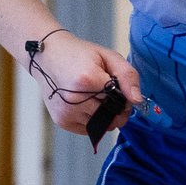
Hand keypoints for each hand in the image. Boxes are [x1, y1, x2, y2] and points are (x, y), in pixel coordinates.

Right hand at [28, 31, 143, 137]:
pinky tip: (85, 104)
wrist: (48, 56)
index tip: (120, 89)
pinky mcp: (62, 121)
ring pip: (101, 126)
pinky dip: (92, 120)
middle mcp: (74, 99)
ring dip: (104, 116)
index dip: (125, 98)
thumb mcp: (108, 57)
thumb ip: (128, 76)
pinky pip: (88, 130)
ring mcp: (66, 112)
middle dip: (117, 109)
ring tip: (95, 97)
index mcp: (87, 79)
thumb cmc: (79, 55)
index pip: (120, 101)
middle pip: (111, 117)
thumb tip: (137, 100)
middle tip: (110, 95)